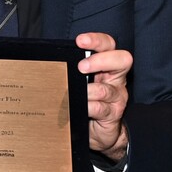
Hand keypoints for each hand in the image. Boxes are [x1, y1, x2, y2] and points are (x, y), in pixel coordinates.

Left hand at [77, 32, 131, 160]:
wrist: (99, 131)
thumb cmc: (87, 102)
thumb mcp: (80, 83)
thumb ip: (72, 72)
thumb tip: (49, 63)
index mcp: (107, 66)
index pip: (108, 46)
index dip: (97, 40)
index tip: (80, 41)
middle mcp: (115, 79)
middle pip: (122, 60)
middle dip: (101, 60)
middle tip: (82, 66)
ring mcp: (116, 96)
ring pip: (107, 88)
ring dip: (89, 90)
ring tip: (78, 93)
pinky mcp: (113, 113)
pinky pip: (101, 108)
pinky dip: (89, 107)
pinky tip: (82, 108)